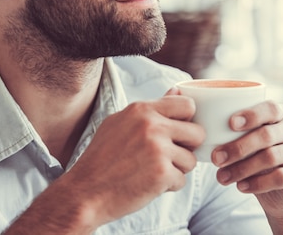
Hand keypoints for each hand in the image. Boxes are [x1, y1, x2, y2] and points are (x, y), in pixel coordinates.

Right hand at [59, 94, 204, 226]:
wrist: (85, 192)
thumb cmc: (102, 158)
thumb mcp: (120, 123)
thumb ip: (150, 109)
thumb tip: (177, 90)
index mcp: (141, 109)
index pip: (187, 105)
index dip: (187, 120)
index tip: (176, 133)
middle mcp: (152, 125)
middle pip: (197, 132)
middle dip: (187, 147)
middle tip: (168, 157)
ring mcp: (158, 149)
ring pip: (191, 159)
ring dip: (177, 169)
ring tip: (152, 171)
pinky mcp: (161, 173)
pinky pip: (182, 180)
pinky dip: (168, 186)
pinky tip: (148, 184)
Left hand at [210, 101, 282, 218]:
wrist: (282, 192)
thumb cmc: (256, 158)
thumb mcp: (246, 141)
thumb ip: (231, 132)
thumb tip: (197, 130)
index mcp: (279, 115)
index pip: (270, 108)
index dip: (251, 114)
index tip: (229, 123)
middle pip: (266, 135)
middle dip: (238, 147)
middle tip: (216, 158)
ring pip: (270, 157)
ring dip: (242, 168)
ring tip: (222, 177)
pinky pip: (280, 177)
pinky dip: (257, 183)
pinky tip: (241, 187)